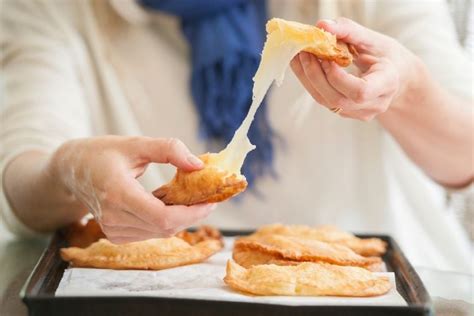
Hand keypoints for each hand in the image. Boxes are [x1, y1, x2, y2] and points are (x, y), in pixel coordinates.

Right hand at [47, 136, 214, 242]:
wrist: (72, 170)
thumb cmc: (102, 153)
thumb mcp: (136, 143)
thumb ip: (169, 149)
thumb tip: (198, 165)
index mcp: (118, 193)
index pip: (162, 217)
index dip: (191, 214)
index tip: (211, 202)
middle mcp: (113, 217)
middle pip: (165, 227)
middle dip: (192, 215)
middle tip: (208, 198)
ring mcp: (113, 229)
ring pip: (160, 233)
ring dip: (180, 219)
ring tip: (190, 199)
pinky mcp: (115, 234)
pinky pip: (150, 233)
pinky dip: (166, 221)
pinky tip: (169, 205)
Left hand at [290, 17, 419, 120]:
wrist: (396, 76)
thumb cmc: (386, 56)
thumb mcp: (374, 40)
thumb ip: (350, 31)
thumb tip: (322, 25)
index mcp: (387, 84)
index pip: (361, 91)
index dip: (338, 78)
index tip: (327, 58)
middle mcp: (375, 103)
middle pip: (338, 99)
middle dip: (316, 76)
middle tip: (304, 52)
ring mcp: (360, 112)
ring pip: (327, 102)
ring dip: (309, 79)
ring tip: (301, 57)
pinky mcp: (347, 113)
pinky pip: (325, 101)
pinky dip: (311, 83)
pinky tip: (305, 66)